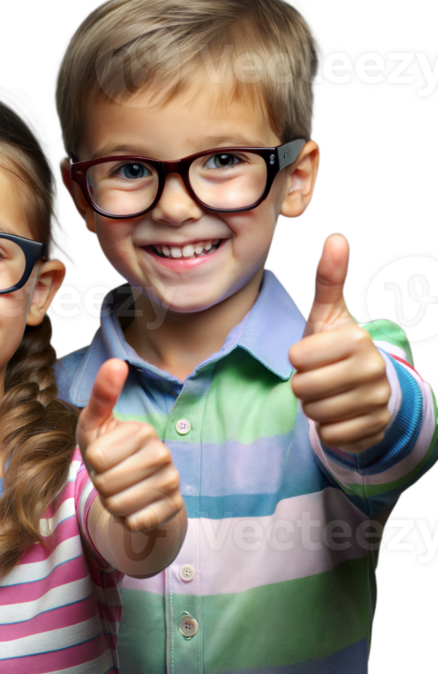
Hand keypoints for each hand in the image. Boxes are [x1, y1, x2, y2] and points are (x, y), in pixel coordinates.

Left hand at [78, 358, 182, 532]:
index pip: (96, 459)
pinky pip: (135, 523)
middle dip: (101, 485)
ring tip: (121, 490)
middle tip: (111, 476)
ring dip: (112, 503)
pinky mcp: (174, 509)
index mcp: (143, 431)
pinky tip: (135, 506)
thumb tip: (115, 362)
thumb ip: (101, 394)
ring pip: (119, 506)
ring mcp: (172, 482)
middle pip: (106, 484)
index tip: (104, 457)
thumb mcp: (96, 423)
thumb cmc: (108, 450)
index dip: (92, 463)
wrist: (134, 487)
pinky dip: (127, 520)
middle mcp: (163, 454)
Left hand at [290, 233, 390, 452]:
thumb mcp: (328, 315)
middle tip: (317, 377)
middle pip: (304, 388)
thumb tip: (336, 238)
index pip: (298, 358)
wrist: (366, 386)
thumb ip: (328, 280)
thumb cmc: (336, 348)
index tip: (311, 355)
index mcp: (358, 341)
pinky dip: (327, 428)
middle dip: (303, 385)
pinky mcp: (375, 430)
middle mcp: (374, 371)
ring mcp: (377, 402)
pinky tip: (338, 414)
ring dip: (314, 406)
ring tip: (328, 393)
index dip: (297, 359)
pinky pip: (330, 435)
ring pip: (315, 413)